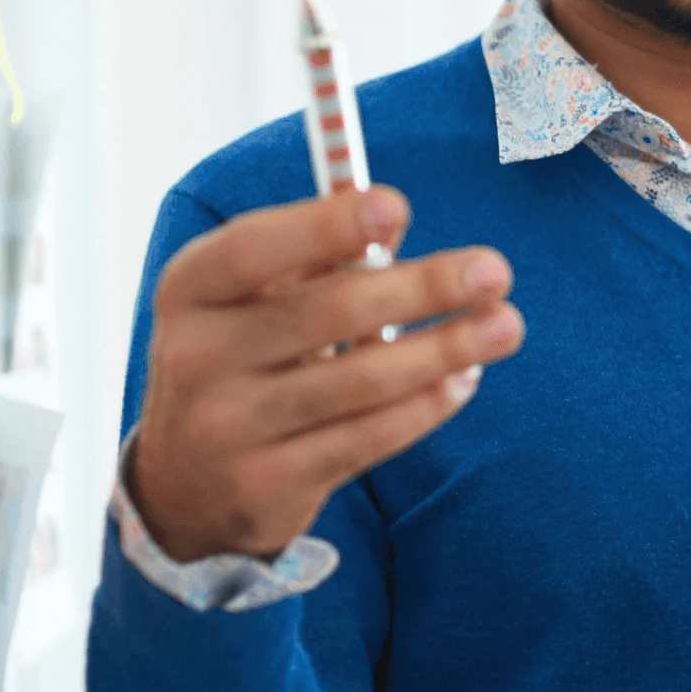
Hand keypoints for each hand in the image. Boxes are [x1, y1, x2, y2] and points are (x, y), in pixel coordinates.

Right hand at [128, 187, 524, 561]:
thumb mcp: (251, 303)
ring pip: (359, 381)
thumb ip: (314, 260)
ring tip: (505, 325)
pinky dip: (424, 405)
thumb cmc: (241, 360)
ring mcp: (229, 429)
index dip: (325, 225)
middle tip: (495, 271)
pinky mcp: (268, 485)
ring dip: (444, 348)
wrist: (185, 485)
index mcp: (189, 292)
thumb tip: (392, 221)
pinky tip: (464, 379)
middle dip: (420, 287)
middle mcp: (196, 358)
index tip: (398, 206)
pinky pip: (366, 438)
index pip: (253, 249)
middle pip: (324, 313)